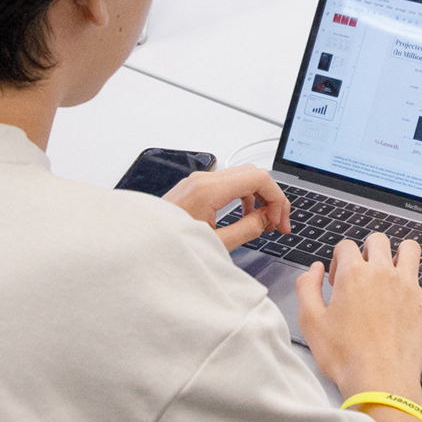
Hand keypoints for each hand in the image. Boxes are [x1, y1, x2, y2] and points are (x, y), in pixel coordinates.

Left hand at [166, 164, 287, 249]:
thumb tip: (265, 218)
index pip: (259, 178)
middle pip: (253, 174)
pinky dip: (244, 196)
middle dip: (271, 197)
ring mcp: (198, 181)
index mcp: (208, 190)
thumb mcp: (216, 244)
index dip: (277, 199)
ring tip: (263, 222)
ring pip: (242, 176)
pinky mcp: (195, 187)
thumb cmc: (170, 247)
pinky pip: (228, 183)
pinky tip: (246, 216)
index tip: (280, 221)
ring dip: (258, 197)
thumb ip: (246, 229)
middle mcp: (203, 179)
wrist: (142, 247)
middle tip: (277, 223)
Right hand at [292, 231, 421, 400]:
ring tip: (395, 269)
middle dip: (368, 250)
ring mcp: (410, 286)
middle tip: (365, 273)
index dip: (338, 260)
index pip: (346, 246)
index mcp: (354, 274)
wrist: (378, 381)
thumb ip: (306, 287)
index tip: (338, 279)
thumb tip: (315, 269)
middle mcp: (383, 273)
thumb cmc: (346, 357)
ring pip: (411, 248)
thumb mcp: (310, 321)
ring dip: (402, 253)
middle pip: (378, 240)